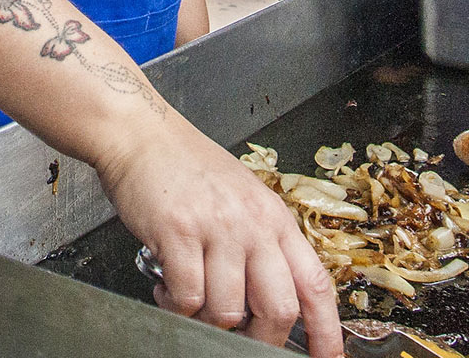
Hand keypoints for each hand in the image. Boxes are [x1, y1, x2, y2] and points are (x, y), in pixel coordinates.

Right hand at [95, 110, 343, 356]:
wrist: (141, 132)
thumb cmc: (186, 166)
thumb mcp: (242, 197)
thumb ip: (260, 243)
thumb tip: (269, 305)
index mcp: (274, 217)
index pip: (315, 284)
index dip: (327, 333)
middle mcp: (252, 222)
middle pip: (278, 309)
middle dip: (260, 340)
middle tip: (238, 340)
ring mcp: (217, 226)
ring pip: (227, 312)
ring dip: (206, 319)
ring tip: (188, 299)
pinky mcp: (178, 231)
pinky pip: (187, 296)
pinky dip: (174, 305)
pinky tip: (166, 288)